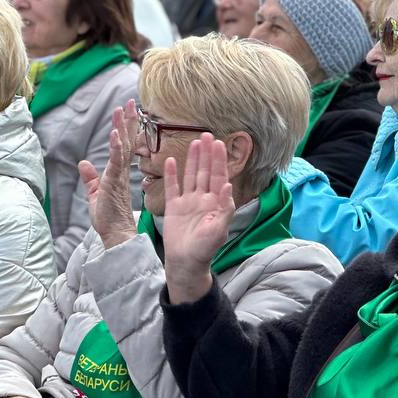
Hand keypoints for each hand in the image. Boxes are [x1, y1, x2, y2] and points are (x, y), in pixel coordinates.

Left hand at [78, 100, 139, 249]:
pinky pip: (117, 161)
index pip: (122, 145)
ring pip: (123, 146)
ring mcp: (120, 175)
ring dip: (123, 127)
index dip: (124, 127)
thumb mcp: (94, 193)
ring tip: (123, 109)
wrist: (114, 233)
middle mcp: (122, 171)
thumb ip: (90, 177)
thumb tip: (83, 163)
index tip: (126, 111)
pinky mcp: (115, 182)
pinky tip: (115, 134)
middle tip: (130, 102)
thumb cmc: (108, 217)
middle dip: (128, 121)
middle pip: (126, 140)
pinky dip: (116, 147)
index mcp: (118, 172)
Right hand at [163, 134, 233, 304]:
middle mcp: (202, 199)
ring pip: (191, 175)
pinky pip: (172, 187)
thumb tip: (228, 186)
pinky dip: (171, 174)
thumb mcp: (219, 230)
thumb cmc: (205, 249)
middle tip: (207, 134)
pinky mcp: (173, 208)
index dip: (219, 160)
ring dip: (193, 159)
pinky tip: (170, 161)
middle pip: (206, 172)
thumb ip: (224, 208)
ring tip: (194, 142)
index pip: (219, 176)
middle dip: (207, 154)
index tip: (219, 143)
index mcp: (215, 203)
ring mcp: (188, 202)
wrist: (185, 263)